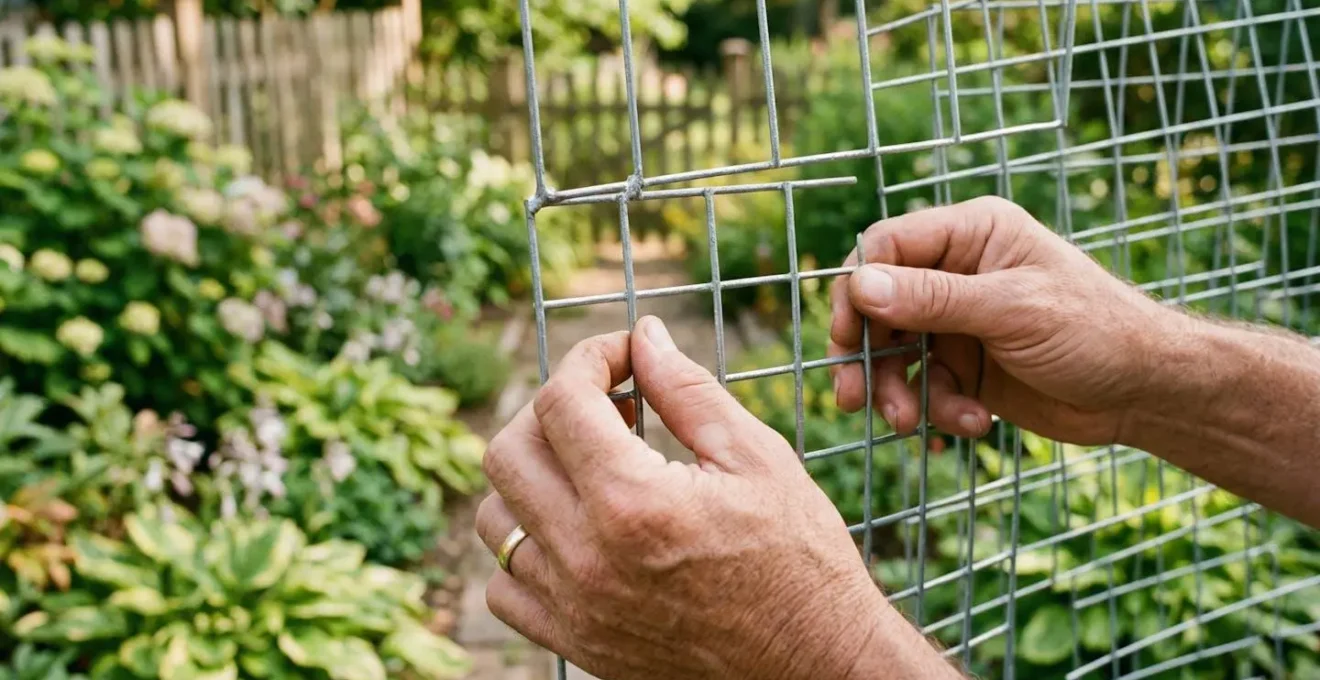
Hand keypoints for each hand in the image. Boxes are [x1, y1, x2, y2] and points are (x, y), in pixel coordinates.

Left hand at [476, 317, 955, 678]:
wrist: (815, 663)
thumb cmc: (800, 557)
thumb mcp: (756, 457)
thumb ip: (687, 390)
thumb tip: (643, 335)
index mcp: (634, 502)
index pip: (560, 401)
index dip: (590, 359)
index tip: (626, 358)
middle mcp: (587, 557)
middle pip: (507, 452)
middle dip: (551, 411)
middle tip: (609, 409)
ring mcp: (574, 607)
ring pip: (494, 518)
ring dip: (533, 477)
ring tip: (595, 467)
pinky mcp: (576, 643)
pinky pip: (505, 586)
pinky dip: (528, 547)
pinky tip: (581, 529)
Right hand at [829, 196, 1178, 445]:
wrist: (1146, 393)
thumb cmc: (1096, 331)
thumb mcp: (1011, 310)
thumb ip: (933, 299)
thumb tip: (861, 285)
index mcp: (971, 235)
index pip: (887, 247)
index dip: (858, 290)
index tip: (847, 336)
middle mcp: (957, 272)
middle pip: (879, 306)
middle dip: (868, 356)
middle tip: (853, 398)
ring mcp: (959, 321)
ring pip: (895, 353)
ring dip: (898, 392)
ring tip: (910, 423)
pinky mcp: (966, 366)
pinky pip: (926, 386)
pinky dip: (939, 409)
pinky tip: (973, 424)